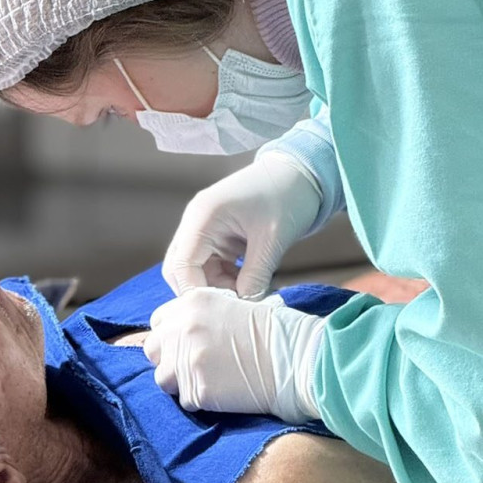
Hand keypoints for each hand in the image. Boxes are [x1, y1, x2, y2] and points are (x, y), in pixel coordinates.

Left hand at [143, 287, 326, 423]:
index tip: (185, 344)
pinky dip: (200, 401)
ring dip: (180, 382)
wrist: (297, 358)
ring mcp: (187, 360)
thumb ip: (204, 315)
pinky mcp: (197, 389)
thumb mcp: (235, 306)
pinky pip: (185, 400)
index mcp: (193, 301)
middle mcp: (184, 327)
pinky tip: (222, 393)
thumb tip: (189, 329)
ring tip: (207, 382)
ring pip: (162, 377)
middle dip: (168, 358)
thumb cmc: (277, 331)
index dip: (171, 334)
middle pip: (153, 348)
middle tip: (192, 366)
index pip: (159, 320)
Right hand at [163, 152, 322, 298]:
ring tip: (249, 293)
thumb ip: (255, 277)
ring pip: (196, 269)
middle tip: (234, 305)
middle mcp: (196, 221)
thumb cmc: (288, 196)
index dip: (196, 292)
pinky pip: (211, 264)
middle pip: (180, 268)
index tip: (222, 310)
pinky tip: (249, 283)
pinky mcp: (218, 233)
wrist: (302, 172)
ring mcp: (205, 227)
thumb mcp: (272, 240)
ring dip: (217, 286)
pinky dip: (226, 278)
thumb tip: (242, 308)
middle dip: (203, 291)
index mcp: (203, 216)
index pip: (181, 265)